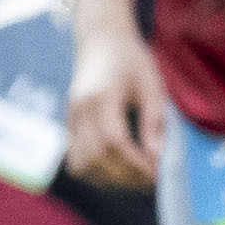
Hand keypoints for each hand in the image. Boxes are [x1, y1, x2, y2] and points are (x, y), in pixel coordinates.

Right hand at [64, 26, 171, 192]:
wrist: (101, 42)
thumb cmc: (132, 61)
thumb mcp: (152, 84)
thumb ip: (154, 120)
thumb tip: (156, 156)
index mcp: (102, 96)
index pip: (114, 140)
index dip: (134, 162)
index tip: (156, 174)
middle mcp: (80, 110)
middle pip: (95, 157)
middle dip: (124, 176)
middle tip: (150, 181)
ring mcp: (70, 119)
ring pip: (80, 163)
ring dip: (107, 179)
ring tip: (135, 179)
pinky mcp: (68, 125)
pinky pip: (75, 159)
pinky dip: (94, 172)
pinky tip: (116, 171)